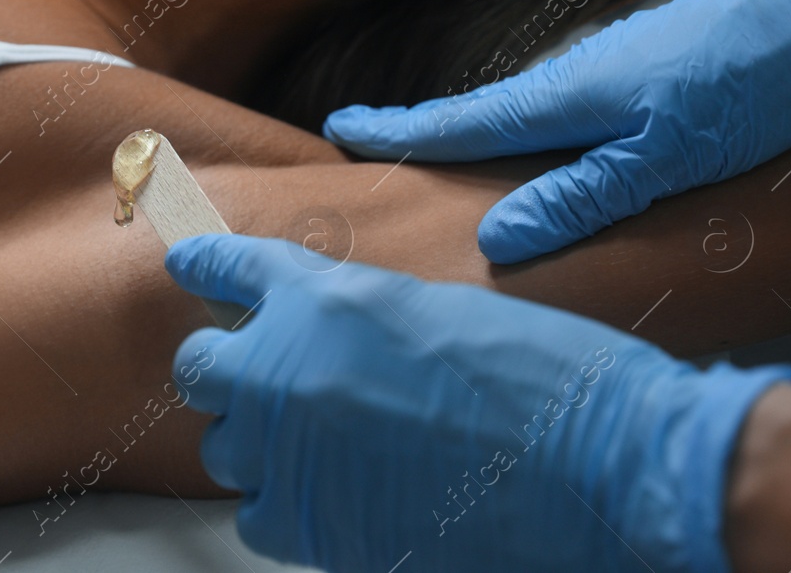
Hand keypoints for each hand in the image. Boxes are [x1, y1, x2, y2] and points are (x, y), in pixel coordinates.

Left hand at [168, 234, 790, 572]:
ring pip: (226, 450)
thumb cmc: (545, 376)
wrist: (602, 460)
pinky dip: (285, 510)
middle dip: (227, 370)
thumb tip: (321, 339)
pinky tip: (332, 499)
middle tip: (263, 380)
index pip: (233, 268)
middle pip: (202, 367)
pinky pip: (258, 518)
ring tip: (315, 447)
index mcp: (327, 296)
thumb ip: (359, 320)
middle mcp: (289, 366)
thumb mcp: (437, 313)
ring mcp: (292, 449)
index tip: (189, 263)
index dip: (207, 264)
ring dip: (258, 445)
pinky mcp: (312, 527)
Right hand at [324, 0, 790, 261]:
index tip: (336, 128)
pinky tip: (555, 145)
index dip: (397, 131)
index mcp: (565, 98)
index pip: (459, 123)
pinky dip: (536, 127)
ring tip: (451, 158)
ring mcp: (611, 64)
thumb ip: (581, 197)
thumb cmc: (749, 85)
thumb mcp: (665, 158)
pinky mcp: (647, 64)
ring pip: (530, 109)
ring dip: (482, 132)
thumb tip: (494, 238)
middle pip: (484, 114)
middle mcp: (575, 74)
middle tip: (373, 145)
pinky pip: (569, 103)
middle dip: (427, 133)